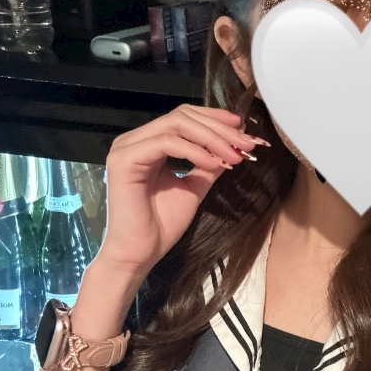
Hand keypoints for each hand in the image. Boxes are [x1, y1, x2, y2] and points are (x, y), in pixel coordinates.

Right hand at [96, 105, 267, 277]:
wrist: (139, 254)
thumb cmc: (160, 226)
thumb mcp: (193, 188)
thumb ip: (208, 166)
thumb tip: (233, 148)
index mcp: (148, 144)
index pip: (184, 117)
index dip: (214, 119)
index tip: (243, 128)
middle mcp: (135, 140)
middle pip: (182, 116)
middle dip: (218, 128)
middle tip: (246, 143)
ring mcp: (127, 147)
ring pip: (176, 124)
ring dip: (211, 138)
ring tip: (234, 155)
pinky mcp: (124, 159)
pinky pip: (166, 143)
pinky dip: (194, 150)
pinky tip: (213, 163)